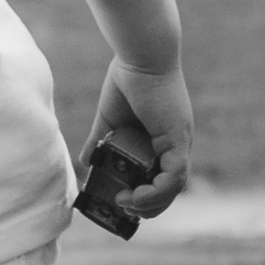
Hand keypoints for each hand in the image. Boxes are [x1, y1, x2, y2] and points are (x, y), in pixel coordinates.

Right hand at [82, 57, 190, 219]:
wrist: (140, 55)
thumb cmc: (127, 78)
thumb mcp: (109, 118)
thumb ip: (100, 140)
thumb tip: (85, 163)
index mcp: (162, 139)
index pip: (160, 176)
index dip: (144, 195)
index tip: (121, 200)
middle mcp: (175, 143)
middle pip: (169, 188)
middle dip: (146, 205)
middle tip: (122, 209)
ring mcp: (179, 142)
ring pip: (174, 187)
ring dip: (150, 203)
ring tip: (125, 204)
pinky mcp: (178, 140)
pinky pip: (175, 177)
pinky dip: (156, 192)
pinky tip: (133, 196)